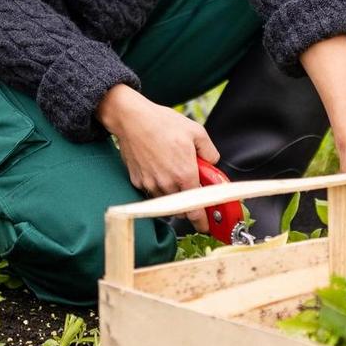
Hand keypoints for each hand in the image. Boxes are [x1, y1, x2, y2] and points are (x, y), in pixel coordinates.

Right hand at [98, 85, 219, 232]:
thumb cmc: (162, 123)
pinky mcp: (138, 181)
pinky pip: (152, 191)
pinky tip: (159, 168)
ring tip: (173, 171)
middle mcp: (167, 184)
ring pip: (166, 200)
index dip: (202, 221)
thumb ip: (209, 152)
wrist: (132, 119)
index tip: (206, 225)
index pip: (196, 208)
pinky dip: (158, 185)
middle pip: (181, 207)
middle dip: (188, 203)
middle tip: (191, 189)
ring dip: (173, 193)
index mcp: (185, 174)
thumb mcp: (196, 132)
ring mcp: (151, 184)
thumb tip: (212, 163)